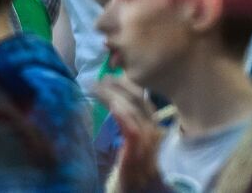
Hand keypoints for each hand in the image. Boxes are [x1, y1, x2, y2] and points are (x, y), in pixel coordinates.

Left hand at [95, 75, 164, 190]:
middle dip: (120, 85)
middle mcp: (154, 132)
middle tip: (101, 77)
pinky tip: (108, 103)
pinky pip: (130, 128)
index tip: (111, 76)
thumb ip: (127, 126)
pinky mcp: (136, 153)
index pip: (143, 100)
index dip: (128, 85)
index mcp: (153, 128)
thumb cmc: (131, 174)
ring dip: (114, 95)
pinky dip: (119, 112)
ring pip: (133, 110)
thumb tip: (114, 104)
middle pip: (140, 100)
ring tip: (97, 87)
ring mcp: (147, 143)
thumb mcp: (131, 145)